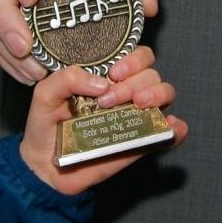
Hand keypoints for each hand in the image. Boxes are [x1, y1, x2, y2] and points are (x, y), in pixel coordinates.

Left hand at [20, 49, 185, 192]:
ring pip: (166, 93)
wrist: (45, 167)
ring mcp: (136, 117)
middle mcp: (126, 93)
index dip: (132, 59)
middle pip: (151, 72)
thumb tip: (101, 82)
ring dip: (157, 94)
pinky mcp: (143, 143)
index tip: (114, 72)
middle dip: (135, 81)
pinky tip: (170, 126)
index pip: (135, 55)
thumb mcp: (45, 95)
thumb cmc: (44, 126)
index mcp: (106, 77)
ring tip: (137, 105)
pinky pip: (171, 133)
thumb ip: (66, 78)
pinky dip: (177, 128)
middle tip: (110, 99)